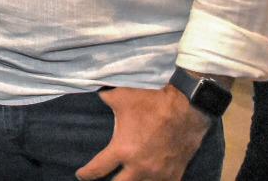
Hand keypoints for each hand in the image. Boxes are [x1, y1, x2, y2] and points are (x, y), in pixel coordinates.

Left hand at [76, 86, 210, 180]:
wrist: (186, 107)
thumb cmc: (150, 101)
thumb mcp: (120, 96)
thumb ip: (104, 100)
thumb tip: (94, 93)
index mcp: (122, 150)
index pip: (97, 169)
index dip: (86, 174)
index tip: (81, 175)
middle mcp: (139, 167)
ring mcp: (158, 173)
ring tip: (125, 179)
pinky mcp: (175, 174)